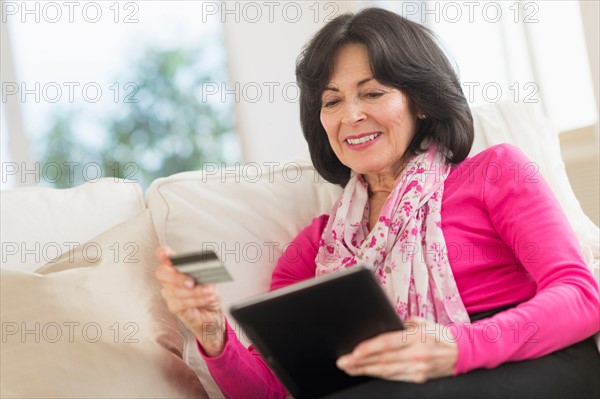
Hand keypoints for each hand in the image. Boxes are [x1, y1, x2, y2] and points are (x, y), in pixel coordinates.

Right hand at [154, 246, 225, 356]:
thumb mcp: (210, 277)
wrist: (213, 311)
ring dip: (195, 291)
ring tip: (210, 290)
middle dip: (177, 277)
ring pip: (175, 291)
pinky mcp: (174, 306)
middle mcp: (169, 278)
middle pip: (162, 273)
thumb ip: (203, 272)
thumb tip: (203, 271)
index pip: (163, 256)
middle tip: (192, 282)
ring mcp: (169, 292)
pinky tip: (207, 298)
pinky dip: (197, 300)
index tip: (165, 254)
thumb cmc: (208, 291)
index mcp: (177, 266)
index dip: (162, 254)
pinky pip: (182, 303)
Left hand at [336, 317, 457, 382]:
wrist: (461, 351)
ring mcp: (418, 368)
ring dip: (365, 370)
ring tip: (349, 368)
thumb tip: (379, 324)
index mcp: (417, 337)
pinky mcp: (419, 378)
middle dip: (360, 362)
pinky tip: (367, 372)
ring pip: (386, 371)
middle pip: (383, 360)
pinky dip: (379, 375)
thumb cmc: (438, 334)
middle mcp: (418, 354)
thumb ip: (400, 324)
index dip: (369, 348)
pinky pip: (394, 377)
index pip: (388, 343)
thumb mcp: (421, 322)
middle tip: (343, 361)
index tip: (354, 351)